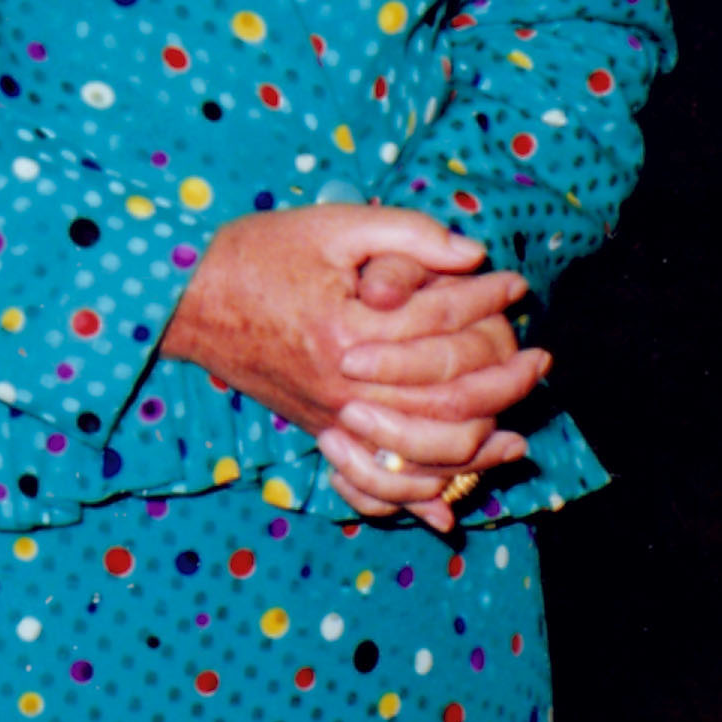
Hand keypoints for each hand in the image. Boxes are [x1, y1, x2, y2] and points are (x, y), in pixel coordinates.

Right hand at [162, 207, 544, 526]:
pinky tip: (453, 496)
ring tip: (518, 429)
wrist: (182, 299)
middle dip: (506, 380)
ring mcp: (331, 416)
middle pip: (450, 402)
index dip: (487, 301)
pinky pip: (377, 481)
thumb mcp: (327, 225)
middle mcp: (345, 386)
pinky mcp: (319, 431)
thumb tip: (470, 254)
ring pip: (425, 453)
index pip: (443, 324)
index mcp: (350, 330)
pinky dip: (419, 496)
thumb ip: (402, 233)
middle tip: (540, 360)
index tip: (514, 286)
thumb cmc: (254, 255)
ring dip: (481, 446)